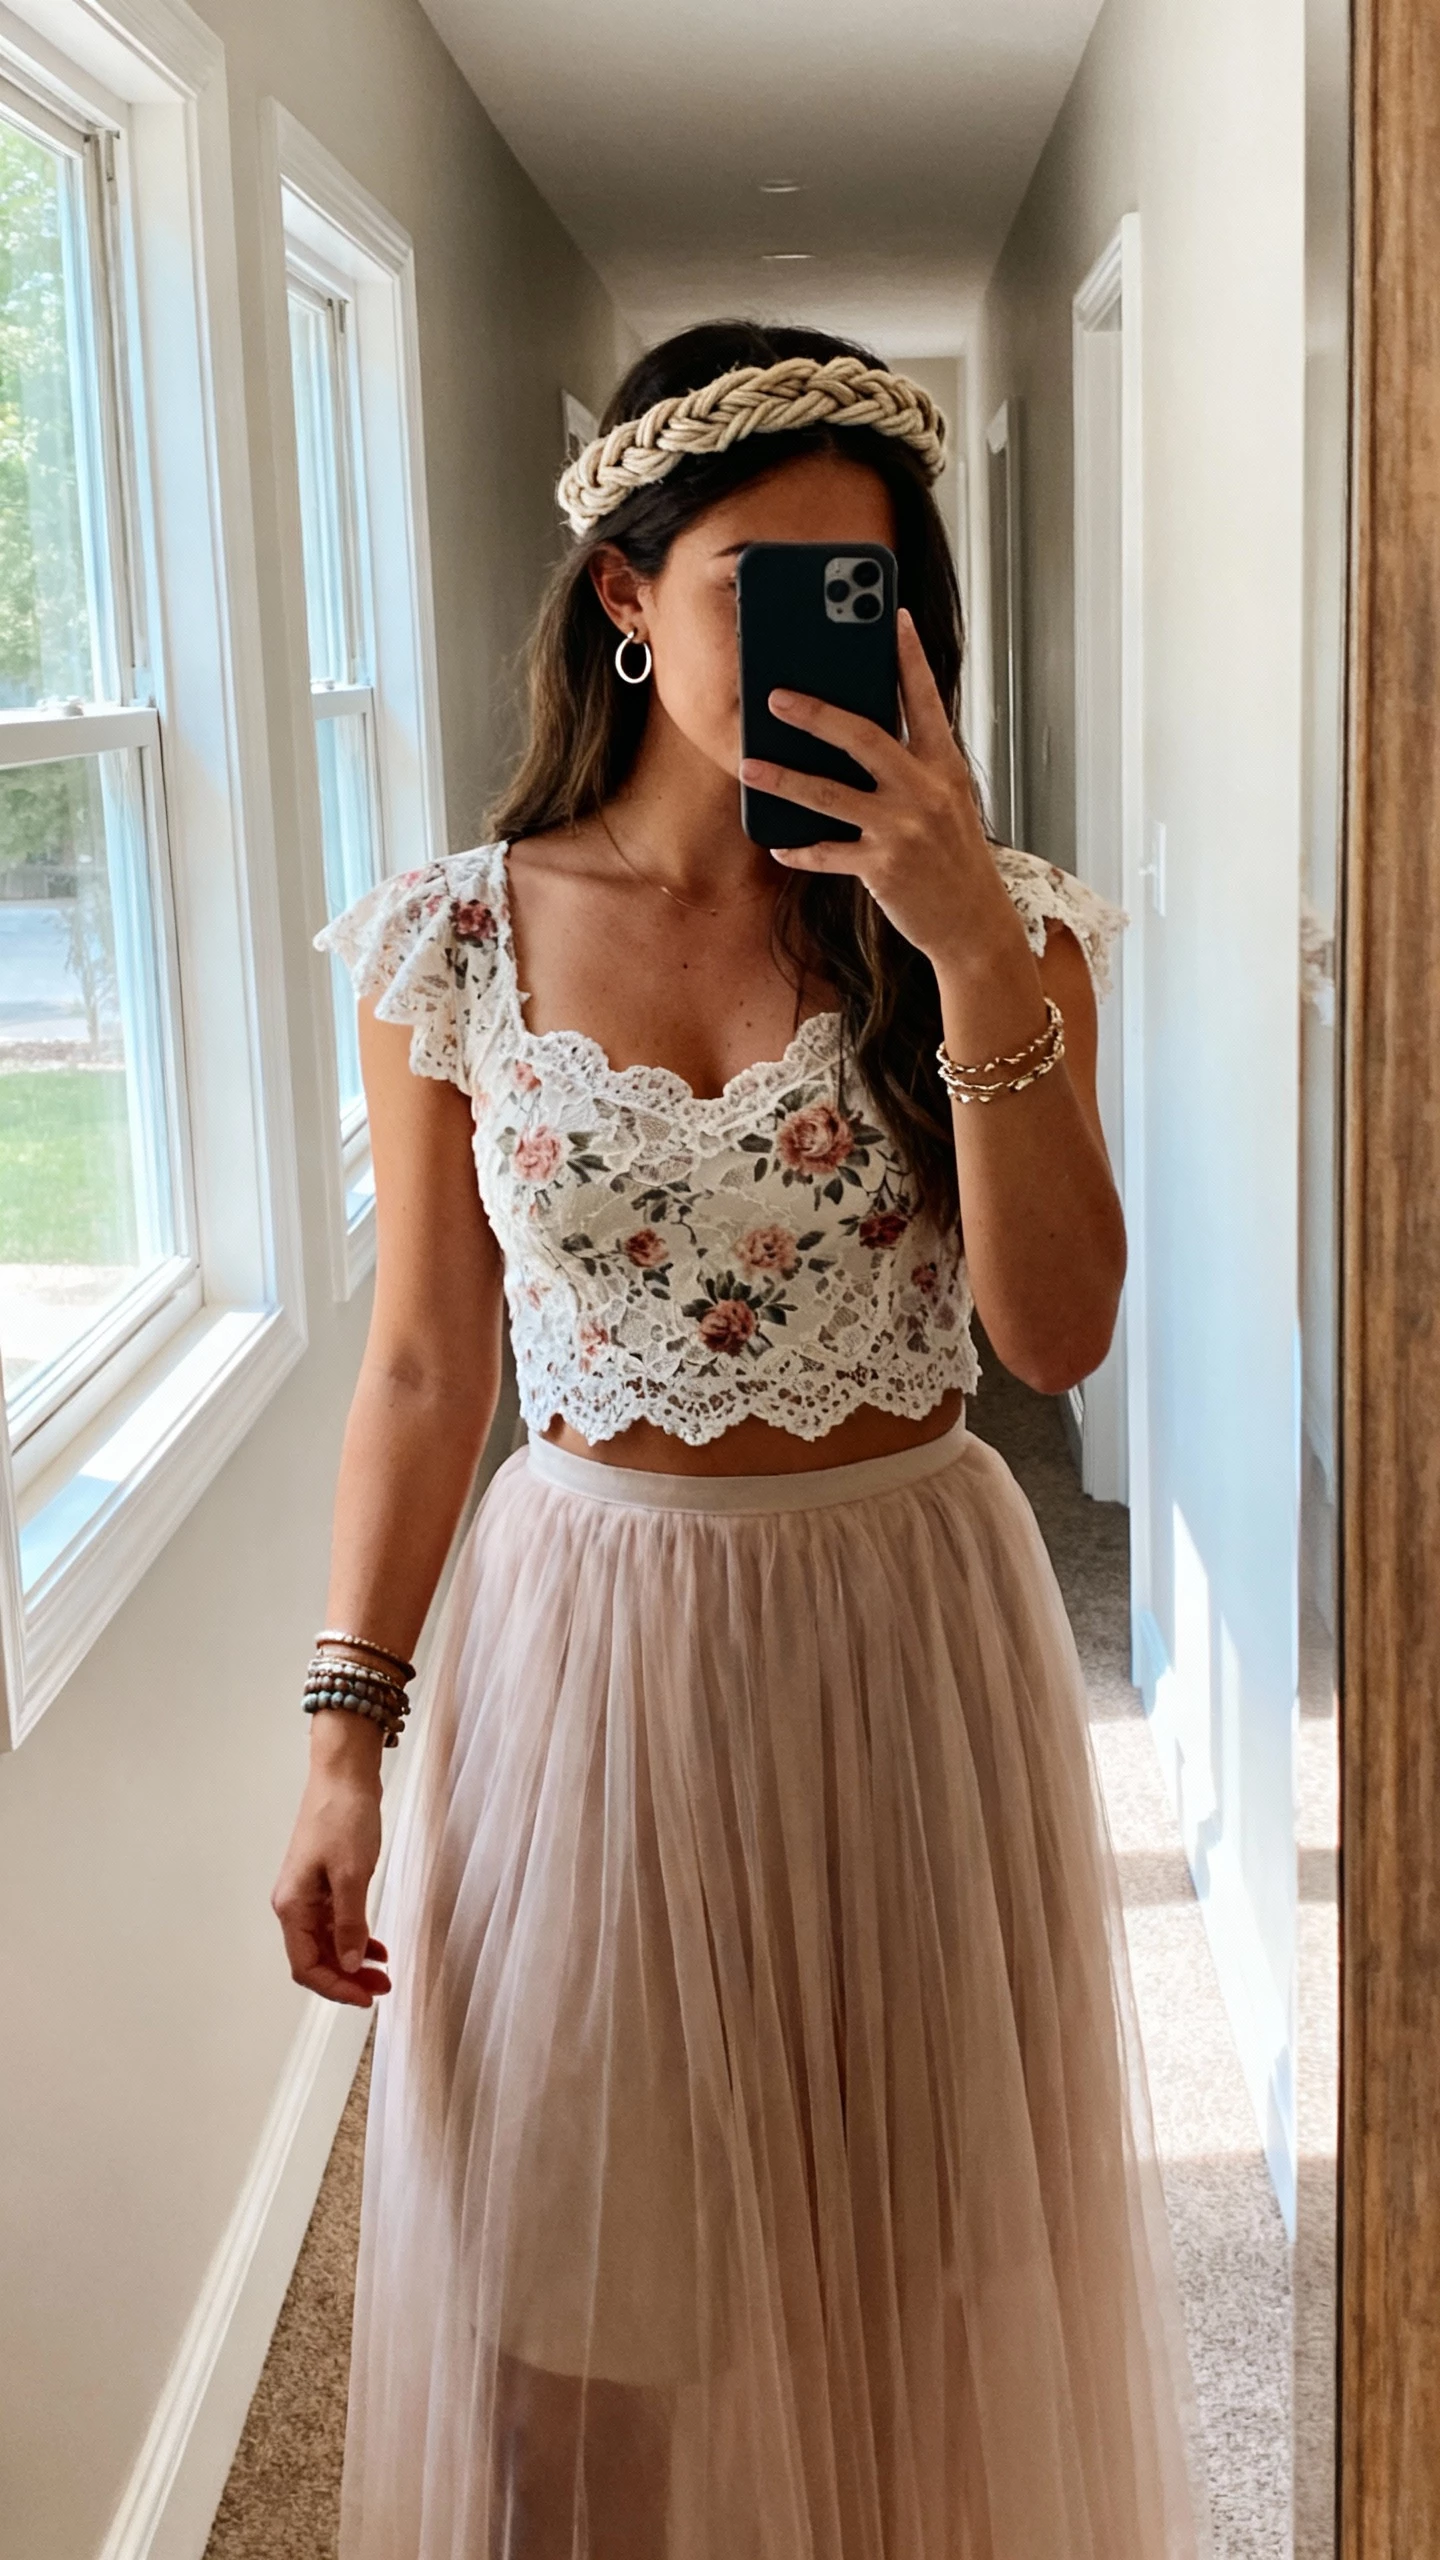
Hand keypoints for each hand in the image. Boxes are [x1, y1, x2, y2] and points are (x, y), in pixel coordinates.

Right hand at [271, 1740, 389, 2006]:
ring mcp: (310, 1893)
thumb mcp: (351, 1874)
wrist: (344, 1774)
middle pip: (316, 1958)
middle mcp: (295, 1904)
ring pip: (328, 1943)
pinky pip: (337, 1923)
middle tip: (381, 1989)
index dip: (335, 1987)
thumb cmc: (343, 1817)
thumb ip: (350, 1923)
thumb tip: (349, 1964)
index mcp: (292, 1906)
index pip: (306, 1966)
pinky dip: (356, 1937)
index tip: (366, 1997)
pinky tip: (377, 1946)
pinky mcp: (326, 1882)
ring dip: (353, 1961)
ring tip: (383, 1973)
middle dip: (346, 1979)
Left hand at [738, 608, 1022, 970]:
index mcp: (945, 767)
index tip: (893, 618)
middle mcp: (925, 792)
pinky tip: (778, 842)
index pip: (926, 701)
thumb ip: (911, 766)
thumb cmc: (953, 858)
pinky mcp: (882, 868)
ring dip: (783, 779)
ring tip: (748, 766)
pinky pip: (827, 853)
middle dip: (816, 714)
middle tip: (775, 696)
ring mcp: (902, 830)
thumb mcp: (946, 801)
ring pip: (829, 795)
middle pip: (864, 738)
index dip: (909, 658)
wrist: (973, 923)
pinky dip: (800, 849)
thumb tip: (856, 736)